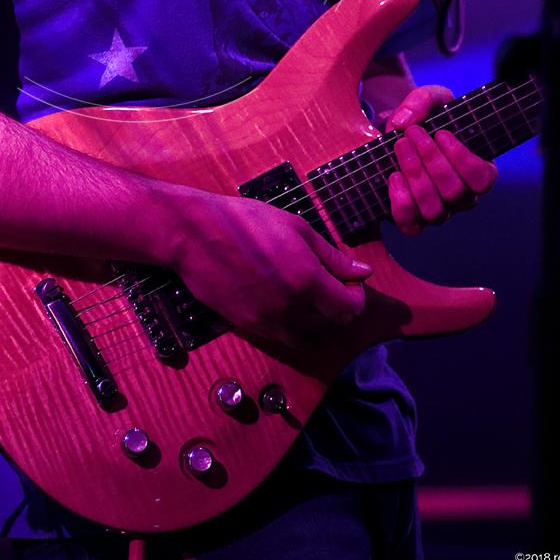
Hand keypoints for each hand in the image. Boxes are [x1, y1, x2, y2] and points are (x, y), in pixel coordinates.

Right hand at [174, 190, 372, 346]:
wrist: (195, 235)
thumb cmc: (245, 222)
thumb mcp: (295, 227)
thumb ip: (332, 255)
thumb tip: (364, 272)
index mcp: (307, 279)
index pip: (350, 308)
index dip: (356, 297)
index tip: (349, 283)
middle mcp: (291, 307)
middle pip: (332, 325)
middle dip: (338, 308)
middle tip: (329, 286)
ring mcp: (268, 321)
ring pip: (308, 338)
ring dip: (316, 322)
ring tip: (306, 297)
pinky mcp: (248, 326)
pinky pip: (282, 338)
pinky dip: (291, 327)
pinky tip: (282, 301)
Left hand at [384, 86, 497, 235]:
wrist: (399, 137)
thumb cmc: (424, 119)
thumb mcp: (428, 100)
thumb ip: (422, 101)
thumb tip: (403, 123)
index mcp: (476, 172)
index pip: (483, 179)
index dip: (461, 158)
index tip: (441, 132)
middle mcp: (461, 198)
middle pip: (455, 192)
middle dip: (431, 159)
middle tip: (413, 133)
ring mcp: (438, 211)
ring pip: (434, 211)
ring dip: (415, 176)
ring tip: (401, 146)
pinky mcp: (413, 220)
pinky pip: (411, 225)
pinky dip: (401, 201)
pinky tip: (394, 175)